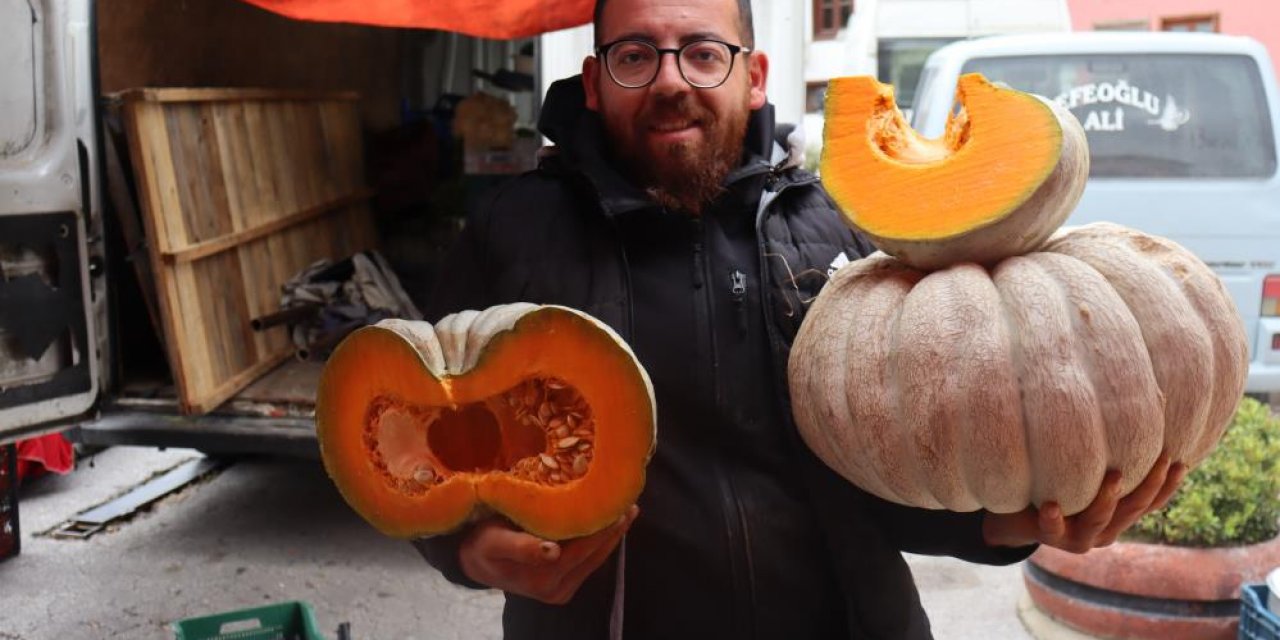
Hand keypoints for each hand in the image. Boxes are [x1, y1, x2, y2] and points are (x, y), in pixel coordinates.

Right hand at [459, 505, 638, 603]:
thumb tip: (552, 552)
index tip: (614, 503)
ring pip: (595, 559)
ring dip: (612, 535)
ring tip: (628, 509)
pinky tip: (611, 523)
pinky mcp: (564, 587)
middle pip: (593, 554)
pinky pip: (589, 562)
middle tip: (629, 501)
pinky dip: (601, 542)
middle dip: (612, 528)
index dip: (600, 526)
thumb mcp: (495, 542)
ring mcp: (561, 590)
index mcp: (542, 579)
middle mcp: (556, 589)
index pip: (581, 549)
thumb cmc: (483, 544)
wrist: (475, 562)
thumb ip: (521, 547)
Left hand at [982, 452, 1186, 552]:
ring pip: (1098, 520)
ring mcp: (1078, 536)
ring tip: (1115, 475)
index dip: (1167, 485)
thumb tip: (1132, 409)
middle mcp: (1104, 528)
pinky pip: (1052, 529)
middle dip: (1149, 484)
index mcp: (1117, 514)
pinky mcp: (1049, 537)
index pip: (1150, 501)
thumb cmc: (1055, 482)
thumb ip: (1106, 455)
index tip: (1181, 460)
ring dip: (1108, 499)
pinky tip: (1051, 505)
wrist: (1014, 515)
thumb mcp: (1084, 471)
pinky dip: (1053, 518)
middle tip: (1162, 457)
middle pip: (1133, 509)